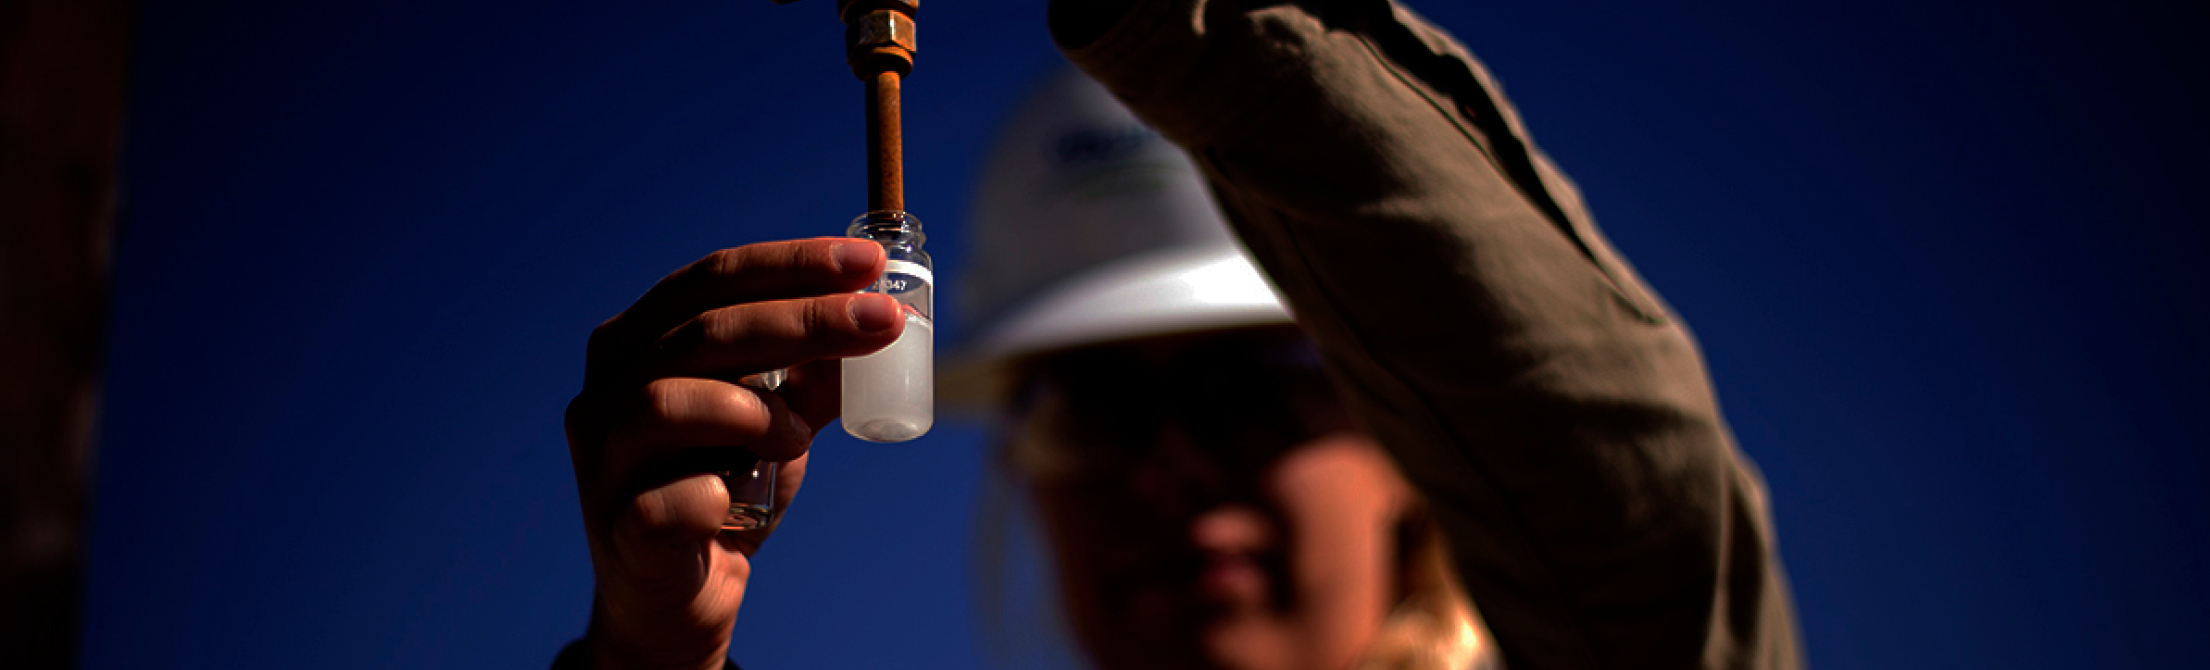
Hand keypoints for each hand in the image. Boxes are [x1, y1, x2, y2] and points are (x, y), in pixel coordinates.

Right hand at [563, 238, 902, 668]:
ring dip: (755, 411)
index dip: (791, 264)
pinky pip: (670, 499)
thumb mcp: (779, 418)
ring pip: (665, 402)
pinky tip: (746, 497)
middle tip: (882, 321)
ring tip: (799, 435)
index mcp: (635, 343)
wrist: (682, 595)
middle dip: (803, 319)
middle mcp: (604, 390)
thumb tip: (880, 316)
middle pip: (700, 330)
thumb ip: (817, 371)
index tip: (868, 262)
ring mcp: (601, 460)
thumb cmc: (724, 487)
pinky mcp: (619, 529)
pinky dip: (720, 492)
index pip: (711, 279)